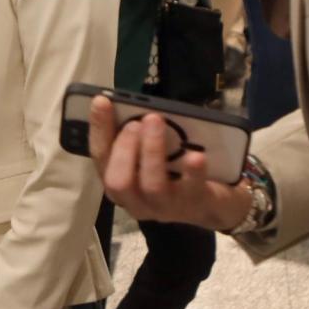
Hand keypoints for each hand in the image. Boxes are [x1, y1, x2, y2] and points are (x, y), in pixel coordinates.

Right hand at [88, 96, 251, 228]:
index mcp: (119, 184)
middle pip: (118, 181)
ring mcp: (164, 207)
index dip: (98, 129)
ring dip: (152, 150)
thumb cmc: (172, 171)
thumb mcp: (149, 154)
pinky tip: (196, 154)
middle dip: (124, 147)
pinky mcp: (194, 205)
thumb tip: (126, 105)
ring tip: (156, 121)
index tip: (101, 101)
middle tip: (136, 122)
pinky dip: (192, 170)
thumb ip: (137, 137)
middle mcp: (136, 201)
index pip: (101, 158)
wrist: (210, 202)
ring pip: (152, 185)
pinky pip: (191, 188)